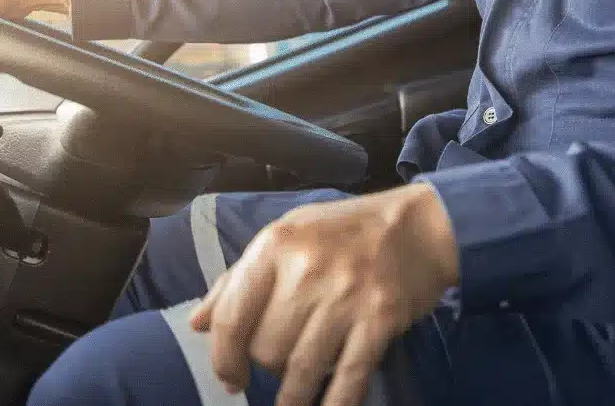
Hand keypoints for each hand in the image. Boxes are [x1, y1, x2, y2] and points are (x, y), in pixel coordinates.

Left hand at [189, 182, 457, 405]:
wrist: (417, 226)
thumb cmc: (342, 230)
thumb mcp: (284, 236)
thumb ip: (237, 278)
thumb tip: (197, 323)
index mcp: (275, 245)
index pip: (233, 316)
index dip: (224, 356)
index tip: (229, 376)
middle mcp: (307, 270)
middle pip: (266, 347)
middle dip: (266, 365)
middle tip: (276, 363)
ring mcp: (345, 296)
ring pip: (300, 368)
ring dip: (292, 394)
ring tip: (291, 400)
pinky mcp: (379, 320)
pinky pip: (349, 377)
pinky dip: (334, 403)